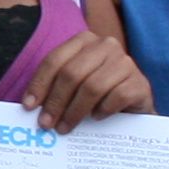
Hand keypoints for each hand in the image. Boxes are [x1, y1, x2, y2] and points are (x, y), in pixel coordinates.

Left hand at [18, 31, 152, 129]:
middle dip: (55, 101)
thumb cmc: (97, 96)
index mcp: (85, 41)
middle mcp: (106, 45)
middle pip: (72, 73)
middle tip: (46, 124)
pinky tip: (96, 119)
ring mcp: (126, 62)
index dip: (39, 84)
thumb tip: (31, 107)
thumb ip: (55, 88)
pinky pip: (116, 97)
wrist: (134, 109)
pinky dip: (102, 111)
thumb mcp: (73, 86)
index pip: (55, 60)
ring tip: (65, 127)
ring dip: (74, 111)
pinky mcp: (140, 83)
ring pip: (92, 87)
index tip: (29, 106)